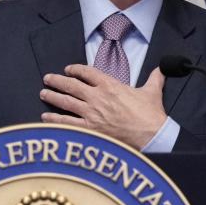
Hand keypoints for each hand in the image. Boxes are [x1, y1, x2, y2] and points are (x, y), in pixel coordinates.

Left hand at [39, 64, 167, 148]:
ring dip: (52, 97)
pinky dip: (54, 119)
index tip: (68, 69)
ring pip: (66, 102)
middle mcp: (97, 97)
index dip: (75, 69)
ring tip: (43, 93)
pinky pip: (66, 123)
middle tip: (48, 78)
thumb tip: (162, 69)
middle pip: (71, 85)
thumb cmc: (151, 115)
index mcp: (110, 85)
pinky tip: (45, 118)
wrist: (151, 135)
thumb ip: (154, 78)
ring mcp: (91, 114)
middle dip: (57, 80)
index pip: (87, 72)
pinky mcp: (89, 129)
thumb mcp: (152, 92)